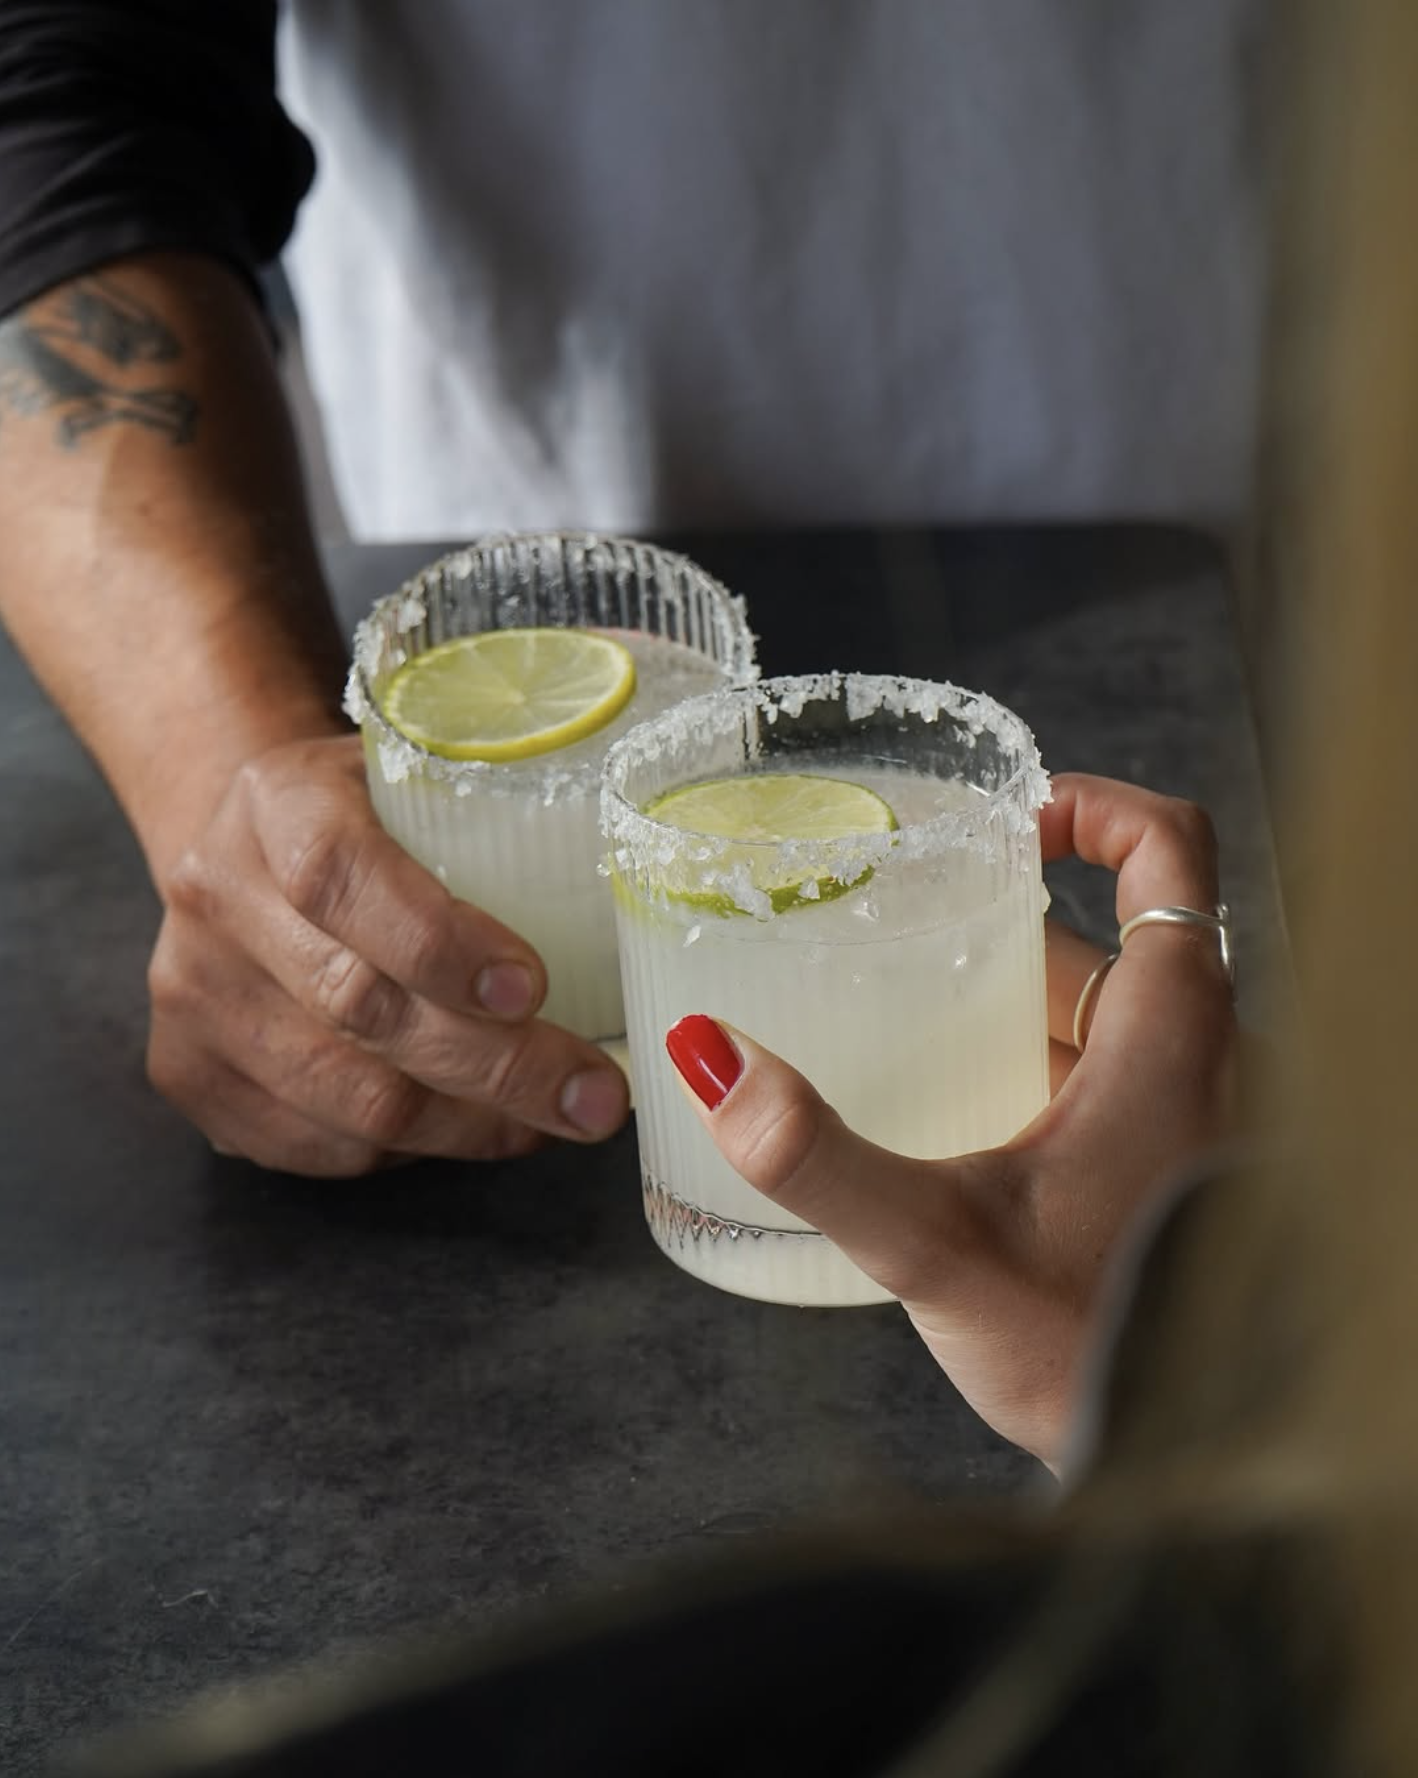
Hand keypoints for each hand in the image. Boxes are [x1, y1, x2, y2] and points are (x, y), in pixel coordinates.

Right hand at [146, 735, 630, 1173]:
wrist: (241, 837)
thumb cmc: (370, 813)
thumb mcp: (420, 778)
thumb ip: (504, 823)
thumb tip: (642, 905)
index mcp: (272, 803)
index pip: (339, 876)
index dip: (438, 942)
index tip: (535, 988)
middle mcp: (215, 896)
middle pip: (359, 1006)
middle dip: (499, 1066)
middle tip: (596, 1095)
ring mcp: (193, 994)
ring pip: (345, 1096)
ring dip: (472, 1125)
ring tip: (559, 1118)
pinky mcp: (189, 1072)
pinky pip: (318, 1145)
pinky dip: (415, 1150)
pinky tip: (480, 1128)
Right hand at [662, 773, 1238, 1470]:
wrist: (1187, 1451)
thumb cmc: (1092, 1346)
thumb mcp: (935, 1242)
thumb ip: (816, 1155)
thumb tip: (712, 1060)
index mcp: (1173, 1031)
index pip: (1169, 847)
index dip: (1094, 806)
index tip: (1012, 818)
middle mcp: (1206, 1056)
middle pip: (1112, 940)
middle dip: (1010, 935)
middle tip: (912, 940)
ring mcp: (1198, 1114)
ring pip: (1111, 1017)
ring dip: (1025, 1012)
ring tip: (919, 1031)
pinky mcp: (1178, 1170)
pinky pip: (1117, 1082)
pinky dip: (1050, 1075)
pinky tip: (971, 1125)